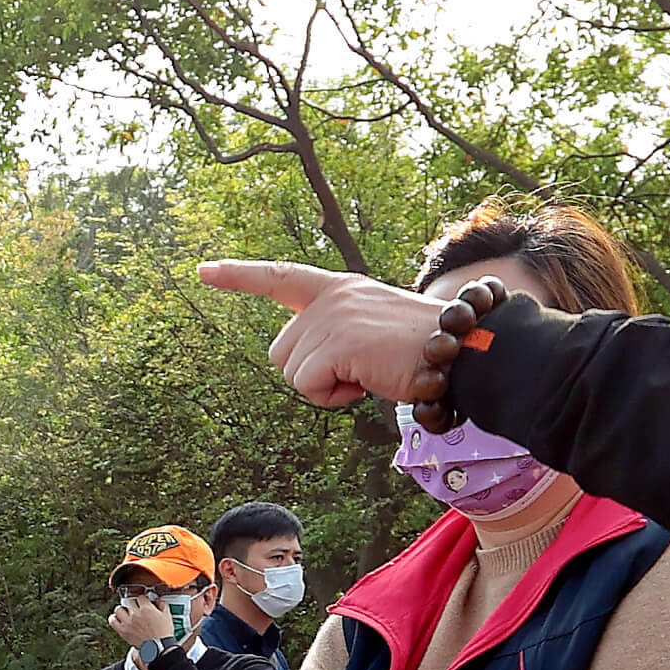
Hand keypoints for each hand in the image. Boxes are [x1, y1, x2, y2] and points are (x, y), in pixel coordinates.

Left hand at [194, 259, 476, 409]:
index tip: (204, 271)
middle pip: (281, 351)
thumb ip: (336, 334)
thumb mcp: (374, 329)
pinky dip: (333, 398)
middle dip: (312, 372)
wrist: (466, 350)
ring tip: (369, 373)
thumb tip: (302, 365)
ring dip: (326, 387)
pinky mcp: (337, 342)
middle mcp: (331, 296)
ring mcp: (332, 317)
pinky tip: (367, 383)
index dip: (240, 276)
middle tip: (361, 369)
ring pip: (292, 373)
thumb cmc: (426, 349)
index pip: (281, 277)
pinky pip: (307, 387)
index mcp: (340, 287)